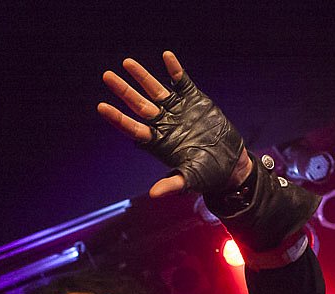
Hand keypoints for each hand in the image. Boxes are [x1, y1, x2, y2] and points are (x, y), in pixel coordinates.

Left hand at [97, 52, 251, 197]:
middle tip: (107, 76)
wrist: (232, 163)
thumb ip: (172, 184)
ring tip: (127, 62)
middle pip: (138, 105)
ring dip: (142, 77)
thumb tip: (153, 195)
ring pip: (155, 90)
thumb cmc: (209, 175)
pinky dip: (175, 70)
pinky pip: (182, 82)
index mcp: (159, 142)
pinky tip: (167, 56)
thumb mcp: (191, 180)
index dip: (117, 118)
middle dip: (123, 90)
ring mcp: (178, 110)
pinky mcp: (195, 101)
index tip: (101, 107)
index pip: (133, 128)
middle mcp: (165, 123)